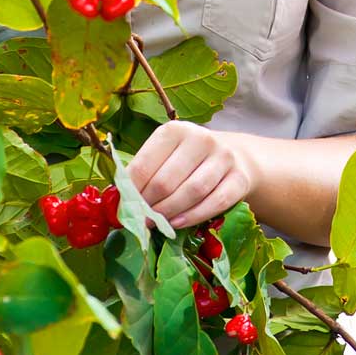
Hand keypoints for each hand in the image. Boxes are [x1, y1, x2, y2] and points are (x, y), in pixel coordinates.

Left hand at [128, 120, 253, 229]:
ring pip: (191, 192)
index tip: (123, 208)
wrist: (233, 157)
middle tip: (140, 220)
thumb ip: (144, 174)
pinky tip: (178, 224)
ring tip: (156, 224)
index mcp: (175, 130)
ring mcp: (223, 158)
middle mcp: (200, 139)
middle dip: (149, 206)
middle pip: (166, 181)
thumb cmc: (188, 160)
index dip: (131, 191)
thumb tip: (116, 200)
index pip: (144, 165)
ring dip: (169, 213)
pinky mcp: (239, 178)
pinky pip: (215, 202)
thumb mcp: (165, 156)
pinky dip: (193, 216)